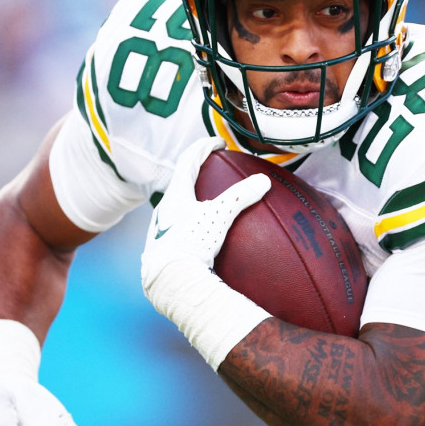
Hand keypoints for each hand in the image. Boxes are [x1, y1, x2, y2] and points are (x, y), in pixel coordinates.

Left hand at [140, 136, 270, 294]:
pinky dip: (192, 226)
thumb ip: (241, 196)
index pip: (187, 162)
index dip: (203, 148)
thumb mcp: (220, 216)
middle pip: (179, 185)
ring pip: (176, 210)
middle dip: (195, 174)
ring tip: (208, 205)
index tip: (218, 143)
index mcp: (174, 196)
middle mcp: (163, 211)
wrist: (168, 282)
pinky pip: (178, 232)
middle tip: (212, 170)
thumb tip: (264, 180)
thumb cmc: (192, 244)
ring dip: (192, 202)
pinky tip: (203, 240)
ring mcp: (160, 233)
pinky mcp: (162, 254)